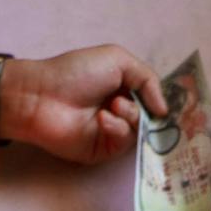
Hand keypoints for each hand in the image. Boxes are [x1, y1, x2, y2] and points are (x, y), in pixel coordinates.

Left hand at [0, 45, 166, 164]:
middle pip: (150, 118)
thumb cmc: (77, 71)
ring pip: (139, 131)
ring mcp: (111, 132)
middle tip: (128, 99)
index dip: (161, 100)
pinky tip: (102, 119)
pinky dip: (117, 129)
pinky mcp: (101, 150)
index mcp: (124, 88)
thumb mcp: (118, 59)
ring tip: (111, 106)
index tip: (168, 101)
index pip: (152, 98)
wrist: (43, 95)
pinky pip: (123, 144)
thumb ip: (148, 79)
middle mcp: (120, 110)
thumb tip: (164, 110)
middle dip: (146, 109)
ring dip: (129, 116)